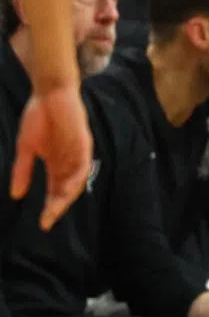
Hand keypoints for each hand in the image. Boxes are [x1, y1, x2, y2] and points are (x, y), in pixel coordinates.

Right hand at [11, 85, 91, 230]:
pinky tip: (68, 187)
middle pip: (67, 189)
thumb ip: (23, 170)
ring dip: (67, 195)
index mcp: (57, 163)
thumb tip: (16, 195)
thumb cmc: (39, 117)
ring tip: (56, 208)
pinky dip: (76, 176)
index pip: (56, 189)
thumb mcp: (27, 147)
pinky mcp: (84, 141)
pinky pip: (83, 163)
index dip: (50, 206)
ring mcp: (78, 152)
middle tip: (48, 220)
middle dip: (58, 205)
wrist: (49, 93)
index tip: (43, 224)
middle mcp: (69, 160)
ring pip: (77, 179)